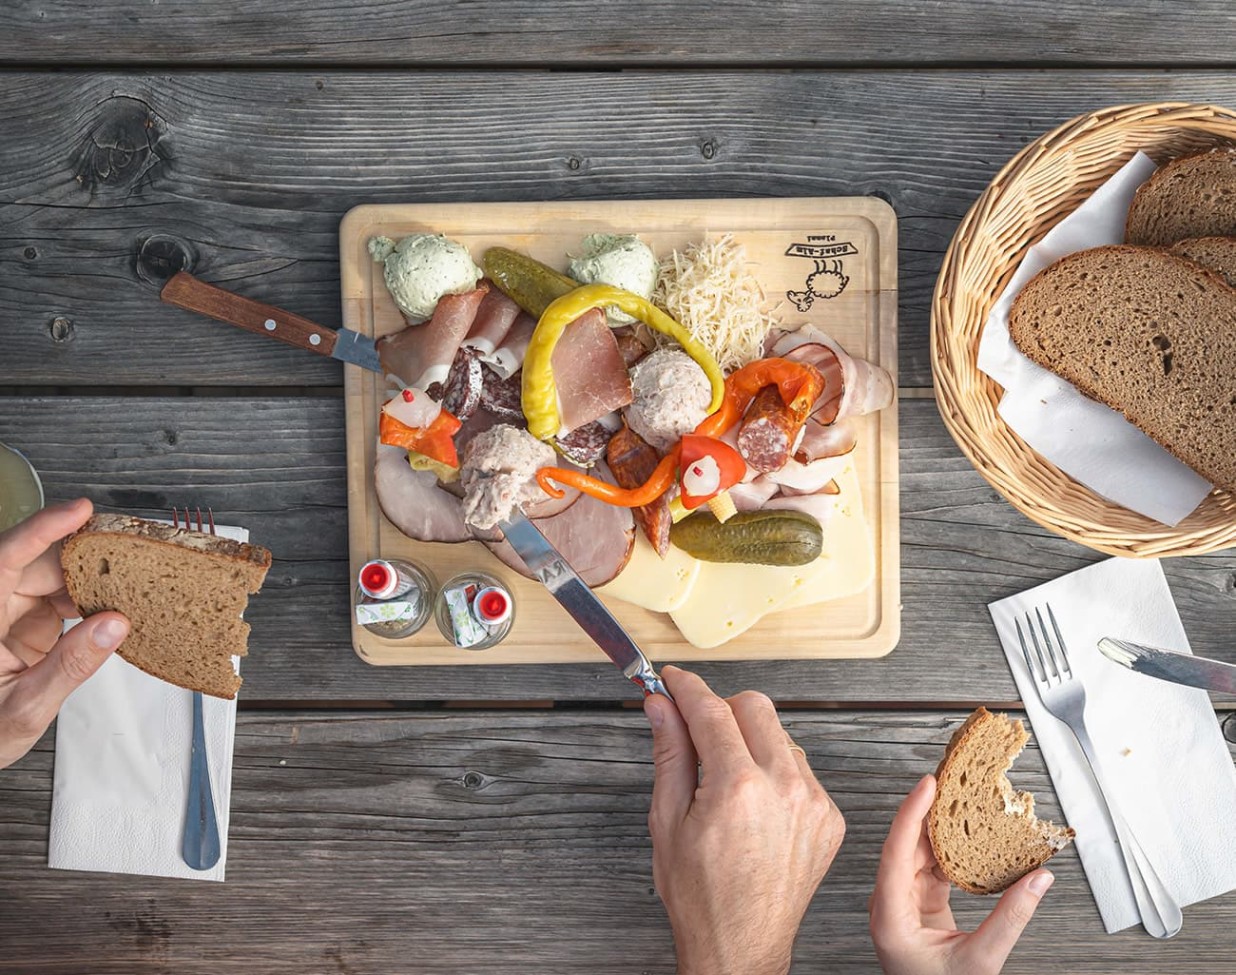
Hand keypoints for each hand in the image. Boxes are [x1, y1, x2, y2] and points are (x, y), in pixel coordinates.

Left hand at [0, 498, 128, 768]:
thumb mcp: (25, 708)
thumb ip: (70, 665)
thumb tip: (113, 625)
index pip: (5, 557)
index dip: (42, 527)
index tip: (79, 509)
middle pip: (36, 563)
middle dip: (84, 559)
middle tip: (130, 556)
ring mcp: (5, 613)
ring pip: (49, 577)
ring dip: (88, 581)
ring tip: (126, 586)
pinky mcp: (21, 623)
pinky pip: (57, 597)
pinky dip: (85, 600)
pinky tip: (108, 608)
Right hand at [643, 666, 844, 974]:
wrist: (741, 945)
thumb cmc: (700, 895)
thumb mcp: (668, 819)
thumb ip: (670, 752)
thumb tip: (662, 705)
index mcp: (738, 788)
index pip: (711, 709)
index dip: (687, 688)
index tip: (673, 680)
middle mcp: (784, 788)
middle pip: (754, 706)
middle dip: (721, 708)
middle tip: (696, 727)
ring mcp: (814, 802)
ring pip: (781, 734)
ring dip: (750, 739)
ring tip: (724, 777)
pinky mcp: (830, 817)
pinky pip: (801, 768)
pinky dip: (775, 770)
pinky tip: (753, 801)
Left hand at [869, 774, 1053, 974]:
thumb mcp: (981, 960)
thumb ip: (1011, 918)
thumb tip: (1038, 880)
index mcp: (890, 916)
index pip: (896, 852)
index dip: (912, 813)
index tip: (928, 784)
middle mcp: (889, 905)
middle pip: (906, 847)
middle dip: (929, 813)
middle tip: (952, 782)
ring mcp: (902, 904)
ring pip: (918, 854)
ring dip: (939, 830)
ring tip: (960, 800)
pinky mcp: (918, 905)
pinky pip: (930, 868)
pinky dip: (949, 852)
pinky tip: (966, 836)